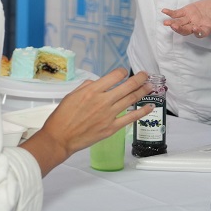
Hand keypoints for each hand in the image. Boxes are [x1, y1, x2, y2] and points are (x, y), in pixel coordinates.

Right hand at [20, 69, 153, 175]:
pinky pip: (130, 118)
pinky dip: (141, 111)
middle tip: (146, 75)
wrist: (60, 137)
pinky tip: (149, 106)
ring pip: (131, 100)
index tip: (124, 72)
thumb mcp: (71, 95)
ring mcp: (109, 115)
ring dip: (143, 91)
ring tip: (150, 86)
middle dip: (139, 79)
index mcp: (92, 91)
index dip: (122, 72)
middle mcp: (103, 101)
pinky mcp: (111, 128)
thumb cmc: (62, 117)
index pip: (114, 76)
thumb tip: (97, 83)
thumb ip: (86, 87)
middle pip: (127, 86)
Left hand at [161, 0, 210, 38]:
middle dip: (180, 29)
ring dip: (173, 22)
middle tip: (175, 27)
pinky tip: (164, 11)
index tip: (196, 29)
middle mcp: (197, 25)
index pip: (201, 32)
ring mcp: (192, 18)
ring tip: (166, 23)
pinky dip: (171, 13)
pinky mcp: (188, 11)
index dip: (198, 32)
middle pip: (187, 30)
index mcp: (207, 28)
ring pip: (180, 22)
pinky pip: (178, 13)